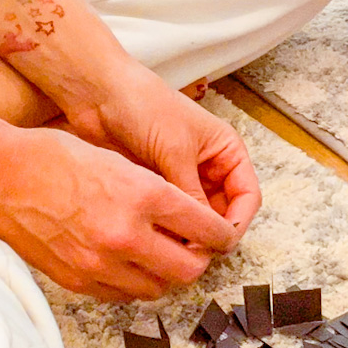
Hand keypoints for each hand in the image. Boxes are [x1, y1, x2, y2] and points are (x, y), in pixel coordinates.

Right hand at [0, 119, 239, 299]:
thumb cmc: (53, 158)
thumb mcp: (117, 160)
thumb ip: (154, 193)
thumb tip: (184, 218)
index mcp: (142, 196)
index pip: (205, 228)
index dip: (221, 234)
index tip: (221, 234)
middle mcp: (125, 234)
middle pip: (189, 269)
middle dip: (198, 260)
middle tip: (194, 248)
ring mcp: (100, 262)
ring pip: (157, 288)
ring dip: (164, 274)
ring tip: (157, 254)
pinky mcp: (78, 280)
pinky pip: (122, 295)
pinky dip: (132, 282)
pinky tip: (126, 262)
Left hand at [64, 61, 260, 241]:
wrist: (100, 94)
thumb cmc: (145, 106)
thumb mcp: (175, 151)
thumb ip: (192, 194)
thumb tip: (204, 235)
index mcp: (225, 151)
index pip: (247, 196)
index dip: (237, 222)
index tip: (220, 243)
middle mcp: (208, 167)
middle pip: (223, 212)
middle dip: (212, 233)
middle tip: (193, 253)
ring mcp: (182, 179)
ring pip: (196, 218)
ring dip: (188, 234)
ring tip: (172, 247)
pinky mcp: (157, 188)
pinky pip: (170, 216)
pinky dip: (167, 229)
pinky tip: (156, 238)